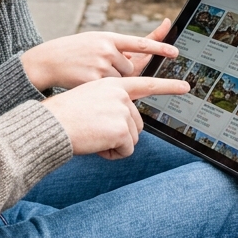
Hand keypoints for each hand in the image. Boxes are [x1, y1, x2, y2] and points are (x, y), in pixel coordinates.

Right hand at [21, 28, 177, 90]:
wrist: (46, 61)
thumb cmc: (72, 53)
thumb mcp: (93, 42)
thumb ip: (115, 49)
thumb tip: (138, 56)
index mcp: (107, 37)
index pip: (139, 42)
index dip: (159, 46)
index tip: (175, 52)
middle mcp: (106, 49)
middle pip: (130, 69)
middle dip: (120, 75)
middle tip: (99, 72)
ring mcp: (99, 65)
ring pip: (121, 82)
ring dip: (111, 85)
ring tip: (90, 77)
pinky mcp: (93, 80)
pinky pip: (109, 93)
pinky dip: (103, 94)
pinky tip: (87, 86)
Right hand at [43, 76, 189, 159]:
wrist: (51, 124)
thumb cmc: (64, 115)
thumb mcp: (89, 99)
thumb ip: (111, 104)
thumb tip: (128, 125)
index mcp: (113, 85)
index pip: (146, 84)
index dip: (168, 86)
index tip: (186, 87)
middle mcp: (121, 94)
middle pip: (136, 124)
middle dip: (120, 135)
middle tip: (95, 132)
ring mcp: (122, 111)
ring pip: (132, 138)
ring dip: (114, 145)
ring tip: (92, 136)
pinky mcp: (121, 129)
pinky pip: (126, 150)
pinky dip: (112, 154)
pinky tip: (96, 145)